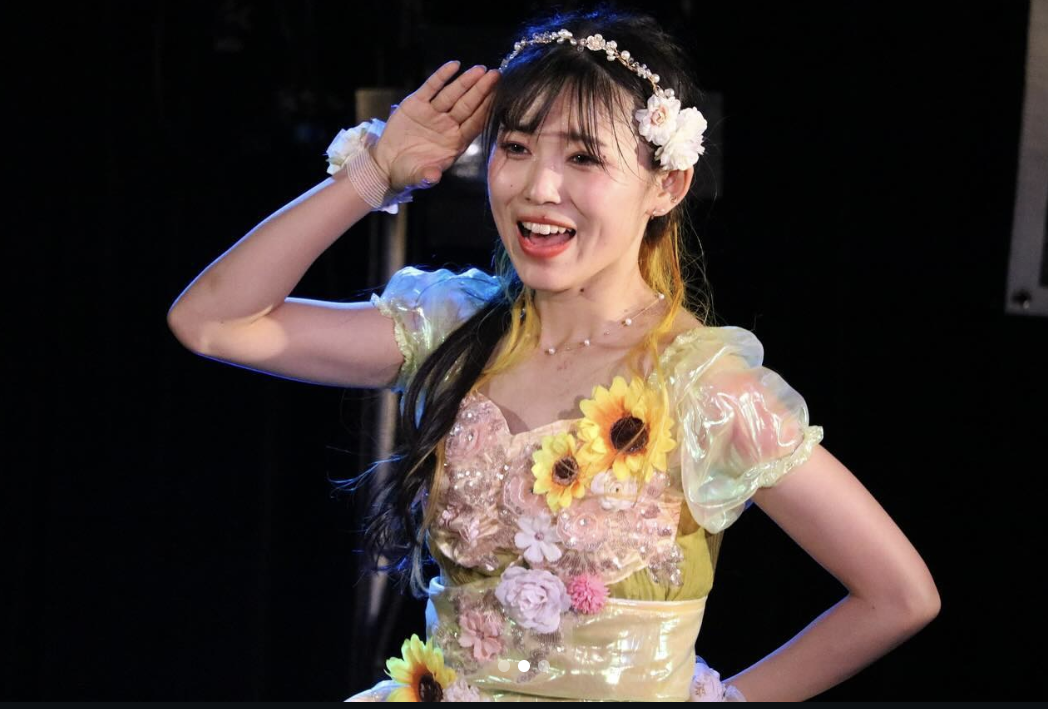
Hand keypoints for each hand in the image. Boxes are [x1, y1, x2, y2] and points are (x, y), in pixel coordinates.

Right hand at [371, 60, 499, 191]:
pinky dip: (441, 76)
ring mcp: (433, 113)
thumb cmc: (409, 172)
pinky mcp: (416, 104)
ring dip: (466, 81)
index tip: (499, 97)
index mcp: (455, 142)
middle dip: (481, 91)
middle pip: (468, 105)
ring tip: (480, 69)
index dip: (486, 110)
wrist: (388, 164)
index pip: (474, 123)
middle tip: (496, 76)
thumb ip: (427, 176)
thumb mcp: (418, 177)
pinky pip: (431, 87)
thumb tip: (433, 177)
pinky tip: (454, 65)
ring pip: (452, 94)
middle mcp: (447, 125)